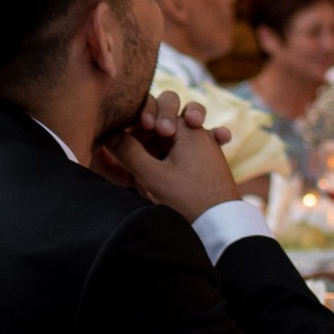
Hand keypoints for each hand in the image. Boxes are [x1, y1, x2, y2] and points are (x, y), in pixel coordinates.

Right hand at [94, 96, 239, 225]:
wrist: (223, 225)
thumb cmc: (189, 199)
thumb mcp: (152, 176)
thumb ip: (129, 152)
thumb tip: (110, 135)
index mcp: (188, 128)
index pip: (156, 107)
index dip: (139, 118)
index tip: (135, 134)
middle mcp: (200, 131)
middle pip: (171, 111)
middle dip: (154, 119)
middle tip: (149, 132)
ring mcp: (208, 146)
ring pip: (180, 129)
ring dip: (165, 137)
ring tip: (159, 147)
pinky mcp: (210, 162)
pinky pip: (193, 146)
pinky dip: (181, 148)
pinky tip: (185, 152)